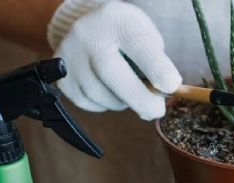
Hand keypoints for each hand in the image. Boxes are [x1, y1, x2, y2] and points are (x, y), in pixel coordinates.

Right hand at [47, 0, 181, 119]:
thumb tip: (160, 95)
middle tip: (157, 111)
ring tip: (126, 88)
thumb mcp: (144, 34)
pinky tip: (108, 88)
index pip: (139, 46)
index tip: (172, 87)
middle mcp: (88, 35)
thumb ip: (156, 61)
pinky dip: (104, 104)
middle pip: (113, 74)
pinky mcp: (62, 78)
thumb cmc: (126, 35)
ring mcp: (70, 57)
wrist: (87, 26)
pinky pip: (89, 103)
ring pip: (102, 95)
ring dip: (122, 101)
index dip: (157, 70)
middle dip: (140, 99)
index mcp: (117, 20)